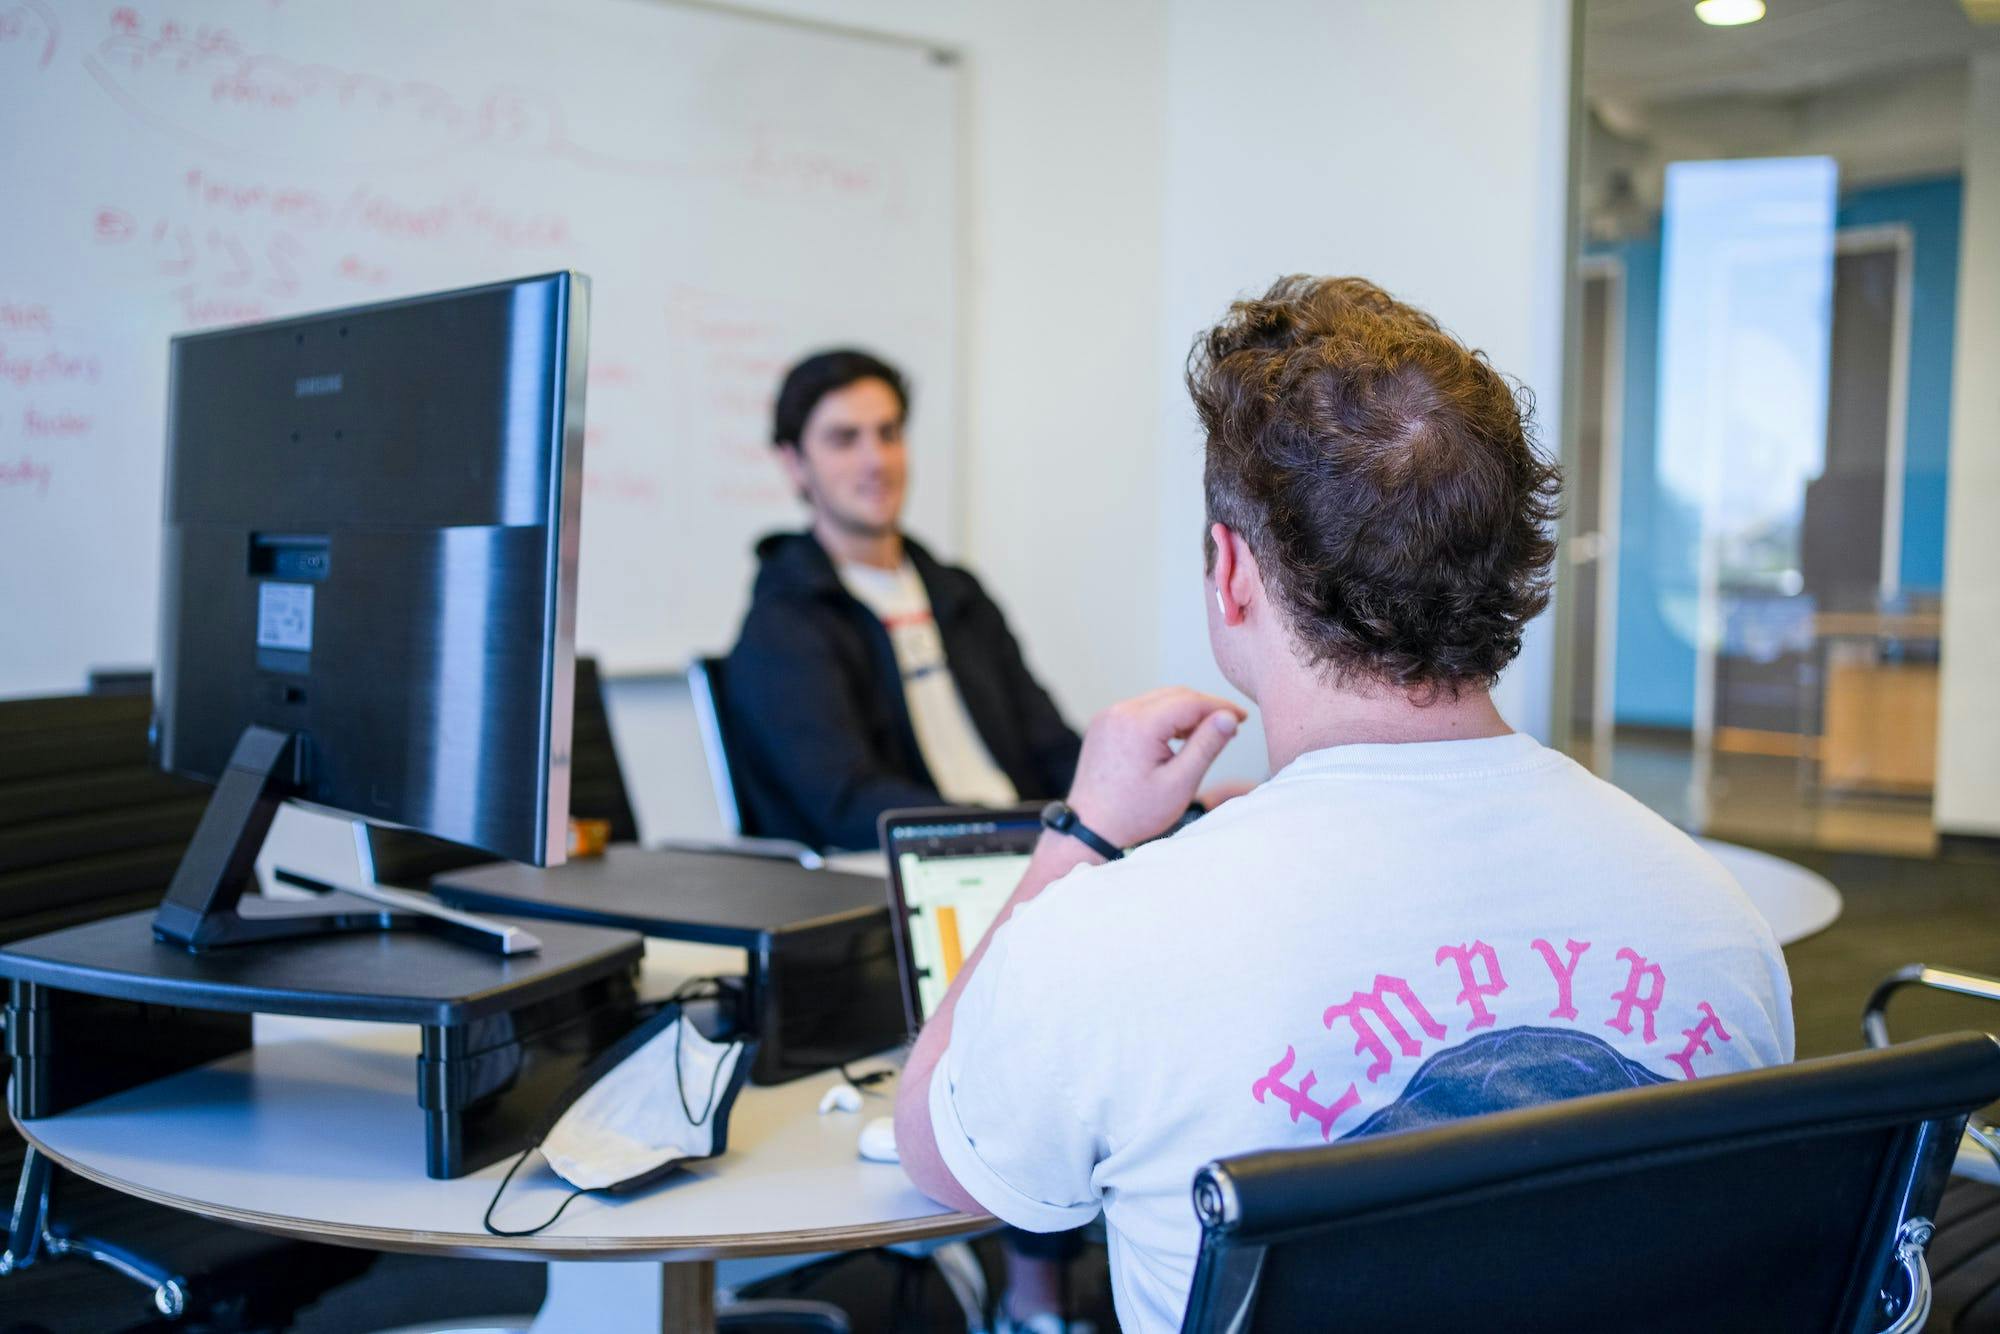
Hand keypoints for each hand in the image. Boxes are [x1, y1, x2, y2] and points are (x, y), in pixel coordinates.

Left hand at [1065, 688, 1246, 847]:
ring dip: (1185, 712)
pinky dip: (1164, 717)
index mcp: (1138, 724)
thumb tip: (1230, 717)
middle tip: (1230, 727)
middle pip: (1175, 695)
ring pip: (1158, 700)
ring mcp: (1108, 716)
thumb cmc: (1134, 813)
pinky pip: (1141, 710)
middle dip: (1205, 707)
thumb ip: (1206, 746)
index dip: (1221, 706)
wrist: (1089, 827)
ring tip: (1207, 735)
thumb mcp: (1180, 783)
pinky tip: (1178, 737)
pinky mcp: (1104, 724)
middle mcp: (1120, 712)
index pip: (1191, 701)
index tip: (1243, 717)